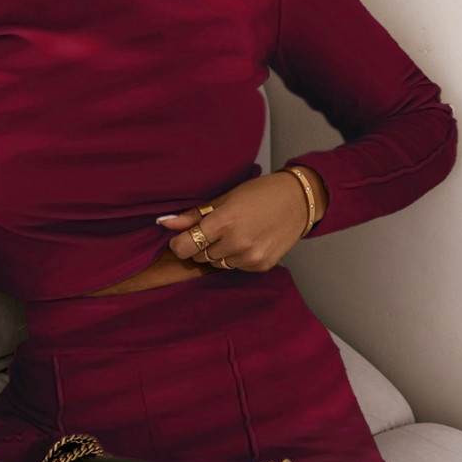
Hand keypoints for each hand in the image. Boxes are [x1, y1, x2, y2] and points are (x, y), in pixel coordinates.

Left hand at [155, 169, 326, 271]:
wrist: (298, 201)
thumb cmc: (259, 194)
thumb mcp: (224, 199)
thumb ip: (193, 216)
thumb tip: (163, 223)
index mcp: (224, 222)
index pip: (185, 246)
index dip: (179, 244)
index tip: (182, 239)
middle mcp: (237, 242)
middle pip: (200, 256)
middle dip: (201, 245)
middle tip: (216, 230)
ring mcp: (250, 257)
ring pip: (217, 264)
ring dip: (219, 253)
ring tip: (235, 234)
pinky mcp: (261, 265)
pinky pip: (235, 267)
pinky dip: (236, 257)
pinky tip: (248, 241)